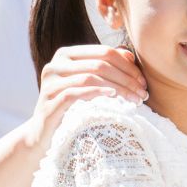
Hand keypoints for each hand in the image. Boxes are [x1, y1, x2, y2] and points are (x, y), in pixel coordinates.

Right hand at [24, 45, 148, 150]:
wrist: (44, 135)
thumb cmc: (72, 107)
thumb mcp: (88, 84)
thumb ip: (106, 66)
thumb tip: (129, 55)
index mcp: (66, 54)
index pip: (103, 51)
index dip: (127, 65)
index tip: (143, 81)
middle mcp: (55, 64)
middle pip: (99, 64)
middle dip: (126, 78)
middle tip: (143, 93)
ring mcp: (50, 82)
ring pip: (90, 77)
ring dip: (118, 88)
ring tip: (134, 100)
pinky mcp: (48, 101)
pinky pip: (76, 93)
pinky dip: (97, 93)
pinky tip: (113, 99)